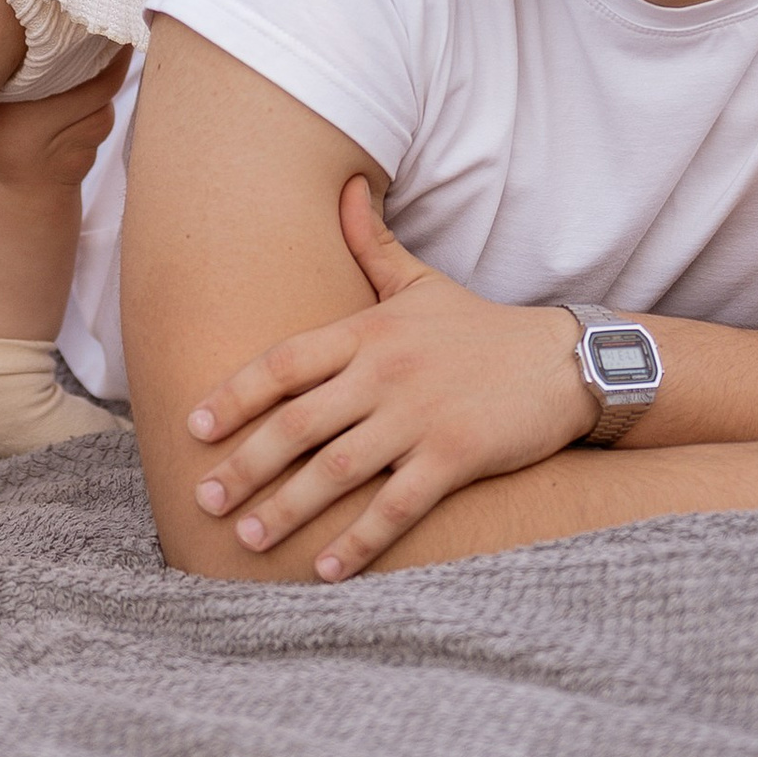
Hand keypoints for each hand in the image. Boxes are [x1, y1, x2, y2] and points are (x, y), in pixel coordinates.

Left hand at [184, 176, 585, 577]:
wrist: (564, 360)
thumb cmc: (481, 327)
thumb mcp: (421, 282)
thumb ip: (371, 243)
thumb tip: (343, 186)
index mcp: (369, 331)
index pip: (284, 363)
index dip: (234, 397)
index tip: (193, 429)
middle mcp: (385, 373)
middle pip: (297, 423)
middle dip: (245, 466)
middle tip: (203, 501)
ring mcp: (420, 417)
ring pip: (337, 471)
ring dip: (287, 509)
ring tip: (249, 540)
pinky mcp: (456, 456)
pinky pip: (396, 507)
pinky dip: (359, 542)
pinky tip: (326, 571)